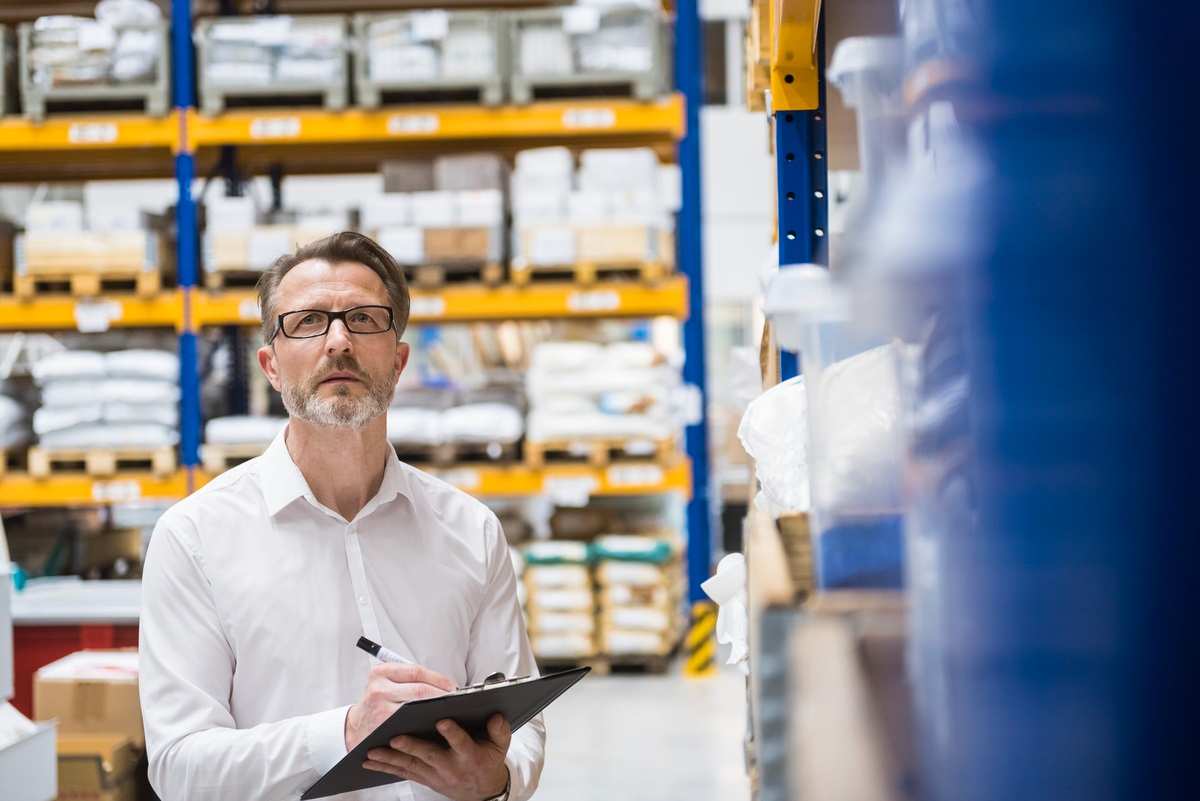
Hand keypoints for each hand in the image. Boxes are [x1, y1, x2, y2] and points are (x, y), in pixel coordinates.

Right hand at [345, 663, 456, 750]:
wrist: (355, 728)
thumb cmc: (378, 704)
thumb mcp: (386, 684)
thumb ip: (408, 680)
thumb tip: (445, 684)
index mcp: (381, 672)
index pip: (417, 672)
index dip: (439, 679)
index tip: (454, 687)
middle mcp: (378, 688)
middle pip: (420, 689)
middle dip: (442, 695)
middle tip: (456, 701)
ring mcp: (379, 708)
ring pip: (417, 706)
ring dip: (436, 710)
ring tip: (450, 711)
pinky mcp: (382, 726)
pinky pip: (410, 725)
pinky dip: (425, 724)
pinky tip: (435, 725)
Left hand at [363, 714, 511, 800]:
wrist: (480, 791)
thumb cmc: (487, 760)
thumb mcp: (500, 746)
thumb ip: (500, 730)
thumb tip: (496, 716)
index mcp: (470, 755)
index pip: (462, 743)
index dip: (453, 733)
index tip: (442, 721)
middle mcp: (450, 766)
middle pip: (429, 756)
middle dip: (412, 747)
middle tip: (396, 739)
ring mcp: (435, 774)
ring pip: (411, 765)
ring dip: (390, 759)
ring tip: (373, 751)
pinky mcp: (424, 778)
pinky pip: (403, 773)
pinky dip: (386, 768)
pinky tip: (370, 761)